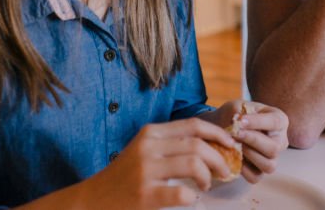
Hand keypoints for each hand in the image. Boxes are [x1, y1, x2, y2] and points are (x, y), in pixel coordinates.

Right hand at [75, 118, 236, 208]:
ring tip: (206, 186)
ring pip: (194, 164)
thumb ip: (170, 143)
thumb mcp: (144, 149)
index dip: (218, 133)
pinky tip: (190, 199)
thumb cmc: (124, 175)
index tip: (231, 145)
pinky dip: (193, 197)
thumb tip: (211, 143)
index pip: (193, 125)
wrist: (93, 199)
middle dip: (219, 158)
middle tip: (225, 171)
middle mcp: (148, 147)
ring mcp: (146, 171)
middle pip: (198, 144)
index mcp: (150, 132)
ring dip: (209, 176)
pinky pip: (182, 194)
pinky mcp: (145, 195)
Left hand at [207, 100, 289, 182]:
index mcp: (279, 120)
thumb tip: (238, 123)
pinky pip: (255, 177)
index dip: (258, 122)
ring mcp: (272, 158)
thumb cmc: (236, 114)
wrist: (225, 127)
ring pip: (269, 165)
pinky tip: (234, 156)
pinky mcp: (260, 172)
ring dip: (249, 155)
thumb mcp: (237, 106)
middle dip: (252, 141)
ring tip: (235, 145)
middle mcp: (280, 141)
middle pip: (274, 148)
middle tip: (235, 133)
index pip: (275, 122)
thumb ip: (239, 112)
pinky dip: (243, 169)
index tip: (240, 121)